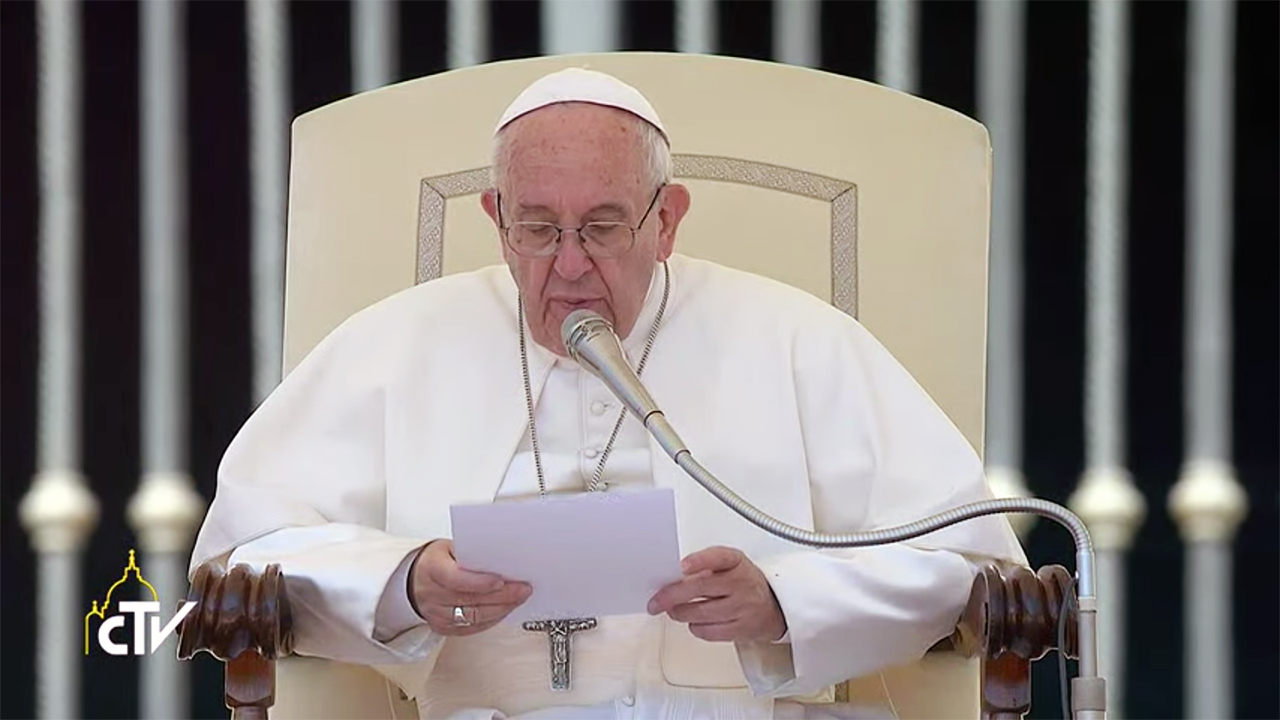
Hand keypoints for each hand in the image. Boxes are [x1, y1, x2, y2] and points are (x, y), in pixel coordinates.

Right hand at [409, 539, 531, 635]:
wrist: (414, 581)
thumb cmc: (437, 561)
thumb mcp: (449, 548)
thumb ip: (471, 554)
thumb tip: (502, 559)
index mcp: (432, 569)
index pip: (455, 579)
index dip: (479, 582)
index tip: (501, 580)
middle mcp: (432, 594)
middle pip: (470, 600)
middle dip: (501, 596)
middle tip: (523, 589)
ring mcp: (436, 614)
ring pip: (474, 617)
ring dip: (501, 609)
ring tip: (519, 599)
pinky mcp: (443, 628)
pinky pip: (472, 628)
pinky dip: (492, 619)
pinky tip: (505, 609)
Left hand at [646, 546, 786, 642]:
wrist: (774, 607)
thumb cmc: (744, 582)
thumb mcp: (730, 565)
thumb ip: (705, 566)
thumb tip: (672, 577)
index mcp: (736, 562)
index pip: (719, 557)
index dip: (700, 560)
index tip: (682, 566)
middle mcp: (741, 583)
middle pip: (701, 588)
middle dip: (672, 595)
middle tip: (656, 601)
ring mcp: (742, 608)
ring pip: (701, 613)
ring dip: (680, 613)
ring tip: (673, 610)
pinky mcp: (740, 630)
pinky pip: (708, 632)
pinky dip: (694, 627)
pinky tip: (694, 621)